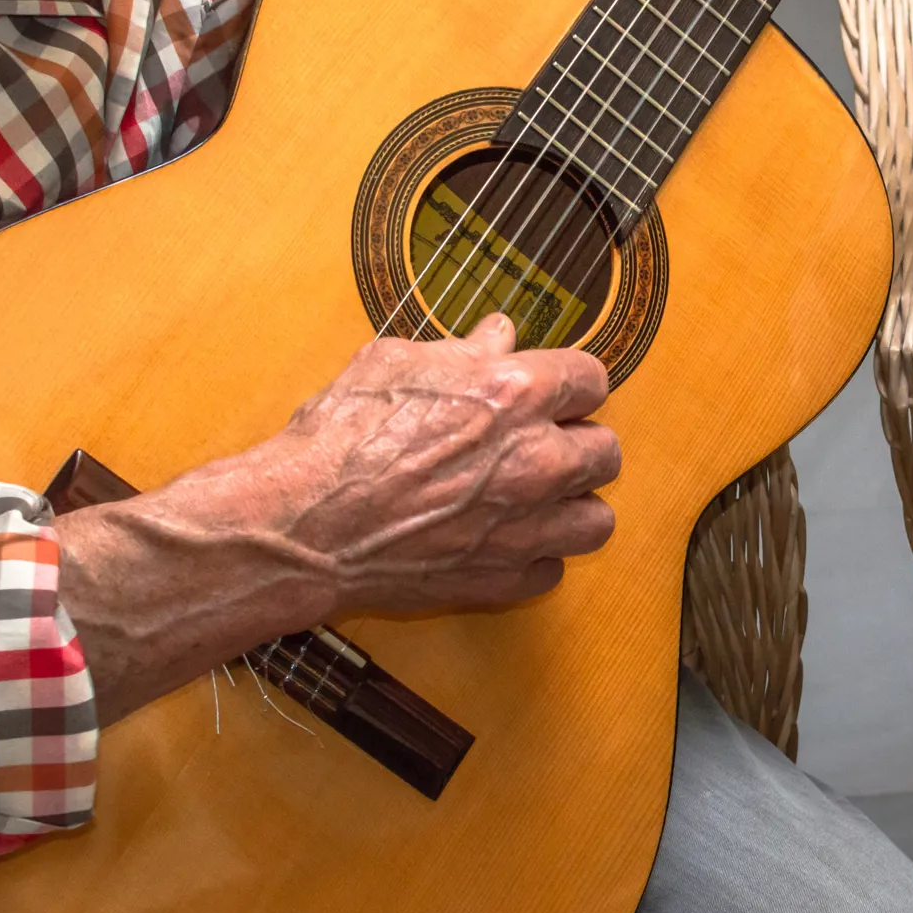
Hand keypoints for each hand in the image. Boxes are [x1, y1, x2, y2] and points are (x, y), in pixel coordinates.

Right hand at [250, 314, 620, 611]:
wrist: (305, 523)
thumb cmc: (340, 439)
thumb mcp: (396, 364)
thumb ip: (462, 350)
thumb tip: (499, 335)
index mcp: (517, 395)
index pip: (594, 379)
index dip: (571, 384)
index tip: (555, 393)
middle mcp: (536, 461)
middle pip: (607, 451)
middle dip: (579, 444)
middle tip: (543, 446)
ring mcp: (527, 525)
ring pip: (597, 519)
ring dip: (572, 507)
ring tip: (536, 499)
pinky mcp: (507, 576)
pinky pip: (553, 568)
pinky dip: (532, 557)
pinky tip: (500, 540)